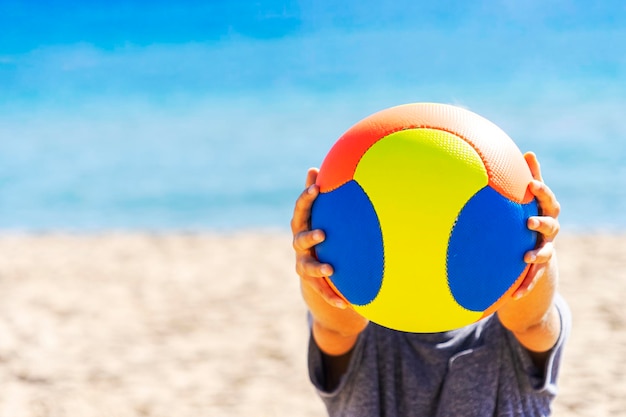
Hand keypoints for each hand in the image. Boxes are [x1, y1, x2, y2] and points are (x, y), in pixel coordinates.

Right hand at [291, 167, 347, 308]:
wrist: (314, 265)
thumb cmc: (318, 229)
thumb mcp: (317, 214)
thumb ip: (316, 195)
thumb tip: (315, 167)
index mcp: (302, 225)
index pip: (301, 209)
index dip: (307, 198)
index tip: (318, 187)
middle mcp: (298, 245)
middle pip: (299, 239)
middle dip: (310, 236)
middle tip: (323, 233)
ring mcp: (303, 264)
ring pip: (307, 267)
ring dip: (318, 268)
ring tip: (331, 268)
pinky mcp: (312, 283)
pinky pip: (321, 290)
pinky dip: (332, 296)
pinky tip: (345, 303)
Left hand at [513, 151, 560, 298]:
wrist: (538, 242)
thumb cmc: (530, 212)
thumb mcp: (531, 196)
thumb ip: (529, 177)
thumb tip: (527, 151)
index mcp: (547, 211)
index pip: (547, 199)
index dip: (541, 191)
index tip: (531, 185)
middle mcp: (550, 231)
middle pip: (551, 226)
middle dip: (542, 224)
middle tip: (529, 222)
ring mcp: (546, 249)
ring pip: (545, 253)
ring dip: (537, 255)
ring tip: (525, 257)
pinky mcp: (538, 267)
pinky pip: (533, 277)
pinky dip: (525, 285)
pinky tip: (514, 296)